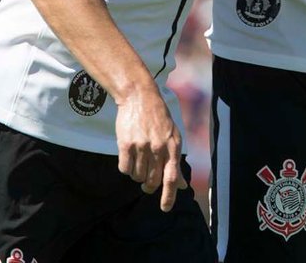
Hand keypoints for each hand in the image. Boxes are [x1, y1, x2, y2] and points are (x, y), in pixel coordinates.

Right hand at [115, 82, 186, 211]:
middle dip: (149, 186)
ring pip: (137, 176)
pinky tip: (129, 157)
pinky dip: (126, 168)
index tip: (165, 208)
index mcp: (173, 147)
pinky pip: (124, 169)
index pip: (171, 177)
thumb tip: (181, 186)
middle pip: (152, 180)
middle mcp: (158, 148)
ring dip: (137, 175)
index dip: (169, 196)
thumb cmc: (158, 118)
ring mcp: (141, 146)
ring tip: (139, 161)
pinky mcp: (126, 145)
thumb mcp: (173, 137)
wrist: (139, 97)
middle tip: (146, 184)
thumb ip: (175, 162)